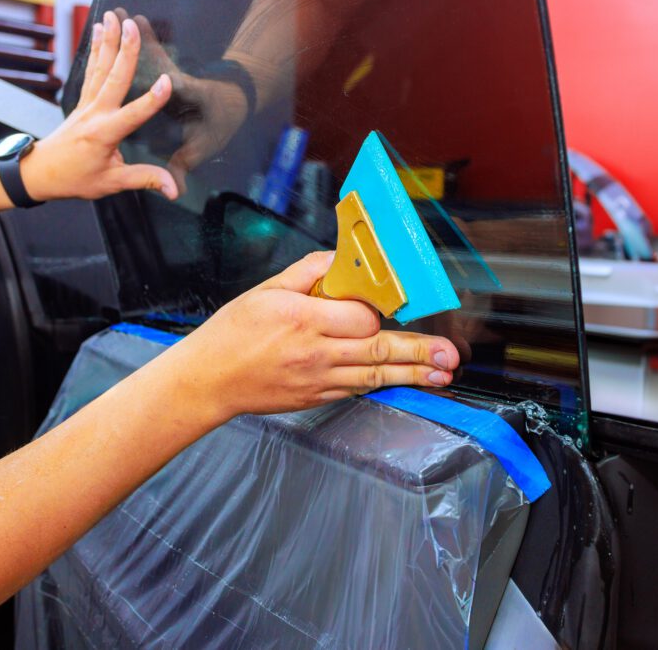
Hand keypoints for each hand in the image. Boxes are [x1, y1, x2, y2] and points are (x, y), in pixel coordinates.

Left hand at [21, 11, 178, 201]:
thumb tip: (173, 188)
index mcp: (105, 134)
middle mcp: (95, 114)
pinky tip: (99, 30)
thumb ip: (144, 180)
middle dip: (125, 51)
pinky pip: (91, 70)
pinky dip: (97, 49)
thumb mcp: (111, 183)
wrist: (40, 172)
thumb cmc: (75, 179)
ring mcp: (87, 104)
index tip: (168, 82)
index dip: (152, 99)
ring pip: (100, 67)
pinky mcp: (82, 101)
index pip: (133, 114)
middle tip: (132, 26)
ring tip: (114, 17)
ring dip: (108, 41)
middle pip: (113, 78)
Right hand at [129, 14, 249, 195]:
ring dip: (138, 36)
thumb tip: (176, 190)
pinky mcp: (167, 71)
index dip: (170, 84)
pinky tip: (116, 24)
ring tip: (121, 13)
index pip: (179, 90)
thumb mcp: (203, 148)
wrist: (234, 103)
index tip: (164, 76)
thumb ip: (183, 166)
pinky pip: (148, 54)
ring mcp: (172, 74)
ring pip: (153, 53)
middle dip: (145, 47)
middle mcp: (180, 82)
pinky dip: (135, 41)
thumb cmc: (219, 125)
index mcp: (191, 99)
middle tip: (129, 25)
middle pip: (161, 62)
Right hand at [157, 251, 459, 420]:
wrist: (208, 380)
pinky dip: (382, 385)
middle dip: (417, 352)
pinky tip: (405, 382)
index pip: (360, 316)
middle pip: (377, 350)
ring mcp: (317, 380)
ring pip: (374, 376)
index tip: (385, 305)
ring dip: (411, 375)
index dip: (375, 310)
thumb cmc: (233, 333)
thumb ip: (309, 272)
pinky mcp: (316, 398)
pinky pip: (356, 389)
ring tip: (441, 374)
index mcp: (303, 319)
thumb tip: (343, 259)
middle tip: (449, 356)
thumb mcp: (267, 289)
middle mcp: (315, 352)